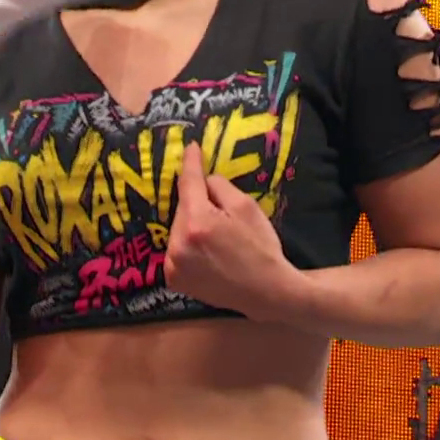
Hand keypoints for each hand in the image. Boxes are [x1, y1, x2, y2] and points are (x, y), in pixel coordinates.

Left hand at [162, 144, 302, 318]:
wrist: (266, 292)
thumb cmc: (260, 248)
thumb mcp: (246, 207)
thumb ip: (219, 187)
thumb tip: (204, 181)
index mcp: (196, 223)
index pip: (188, 183)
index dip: (190, 163)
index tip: (190, 147)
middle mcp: (177, 244)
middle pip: (182, 208)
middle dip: (197, 204)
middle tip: (220, 213)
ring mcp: (172, 264)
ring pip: (177, 229)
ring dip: (191, 225)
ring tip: (216, 237)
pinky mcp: (173, 279)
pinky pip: (176, 249)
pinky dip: (186, 245)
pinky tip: (207, 251)